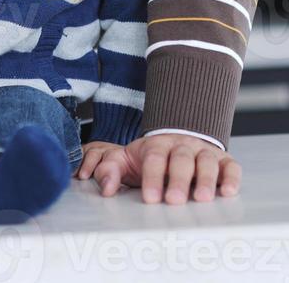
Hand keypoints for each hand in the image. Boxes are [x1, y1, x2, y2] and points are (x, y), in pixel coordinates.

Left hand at [76, 133, 241, 203]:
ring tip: (202, 198)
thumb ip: (111, 168)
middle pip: (181, 159)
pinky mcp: (223, 161)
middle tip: (174, 200)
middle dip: (178, 180)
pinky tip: (228, 191)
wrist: (177, 136)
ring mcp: (203, 152)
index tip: (149, 198)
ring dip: (206, 179)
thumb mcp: (126, 158)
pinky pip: (231, 166)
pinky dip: (231, 178)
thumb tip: (105, 188)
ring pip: (206, 161)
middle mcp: (182, 146)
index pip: (154, 158)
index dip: (152, 177)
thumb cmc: (151, 157)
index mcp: (157, 145)